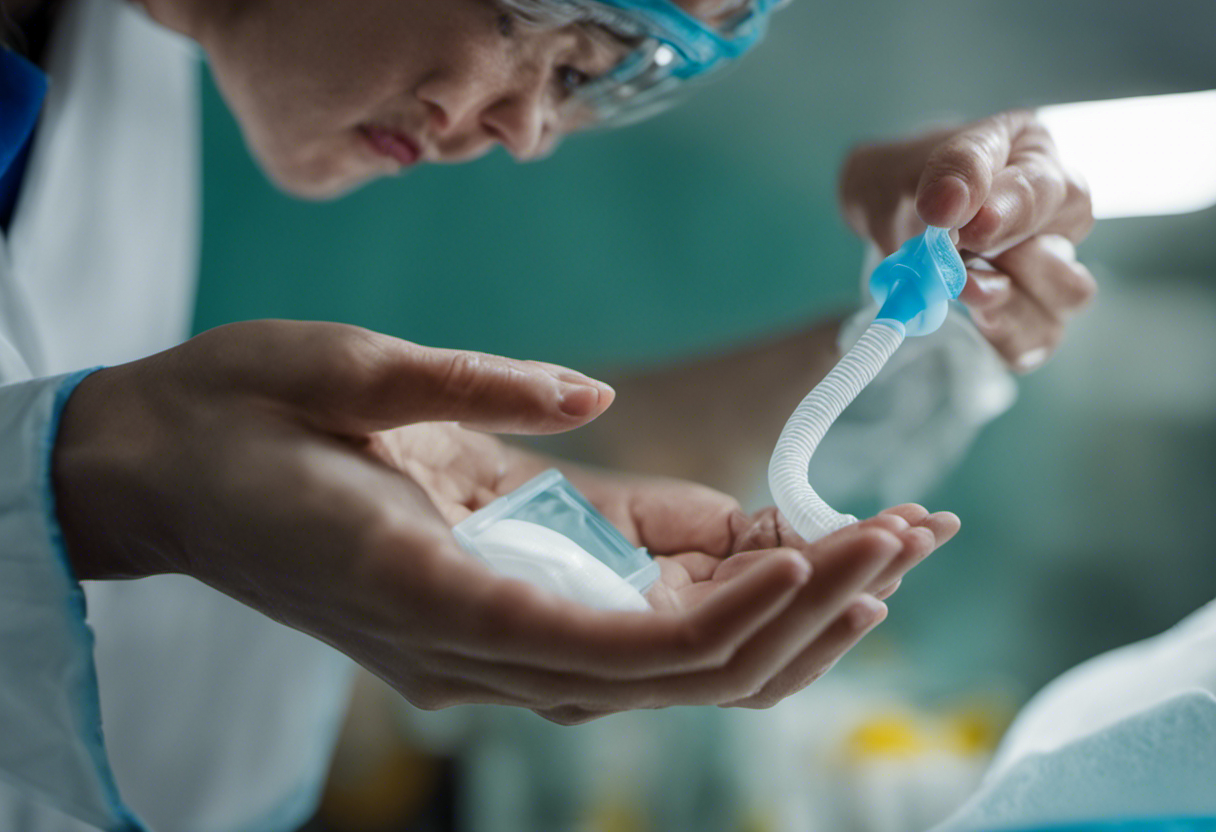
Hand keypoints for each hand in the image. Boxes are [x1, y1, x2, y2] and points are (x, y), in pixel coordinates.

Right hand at [53, 320, 956, 721]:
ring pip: (662, 668)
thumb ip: (472, 395)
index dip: (731, 613)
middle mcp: (471, 647)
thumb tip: (590, 395)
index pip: (614, 645)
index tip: (827, 548)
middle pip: (667, 672)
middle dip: (798, 613)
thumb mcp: (345, 376)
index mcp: (430, 593)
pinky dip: (712, 595)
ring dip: (779, 618)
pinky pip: (624, 625)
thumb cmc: (235, 416)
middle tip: (909, 536)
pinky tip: (787, 547)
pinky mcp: (495, 610)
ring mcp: (485, 643)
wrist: (163, 471)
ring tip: (886, 550)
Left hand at [840, 109, 1096, 371]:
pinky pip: (1037, 338)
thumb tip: (952, 205)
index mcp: (1038, 163)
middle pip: (1067, 246)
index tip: (965, 224)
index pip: (1048, 191)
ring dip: (1009, 298)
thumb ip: (950, 169)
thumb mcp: (918, 158)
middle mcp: (1057, 218)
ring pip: (1069, 296)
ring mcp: (1050, 270)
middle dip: (1008, 258)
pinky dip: (1004, 334)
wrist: (886, 216)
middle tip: (956, 257)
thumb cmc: (911, 181)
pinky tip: (972, 319)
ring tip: (961, 285)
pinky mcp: (1030, 317)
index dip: (1010, 212)